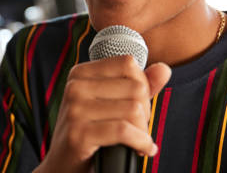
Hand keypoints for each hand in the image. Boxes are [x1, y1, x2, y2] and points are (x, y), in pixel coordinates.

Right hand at [35, 56, 170, 172]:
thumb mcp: (111, 104)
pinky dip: (141, 143)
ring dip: (143, 131)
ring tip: (137, 140)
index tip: (136, 105)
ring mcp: (75, 110)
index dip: (142, 85)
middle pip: (136, 87)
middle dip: (145, 111)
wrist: (63, 167)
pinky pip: (125, 131)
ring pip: (134, 110)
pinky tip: (141, 150)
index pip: (127, 63)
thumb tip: (164, 69)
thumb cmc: (89, 133)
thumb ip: (138, 85)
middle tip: (137, 128)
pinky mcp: (79, 134)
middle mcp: (75, 87)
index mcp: (80, 73)